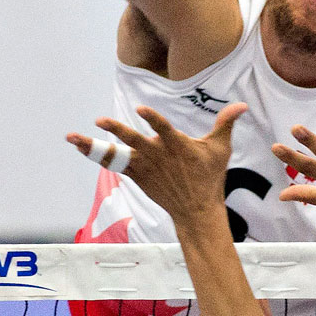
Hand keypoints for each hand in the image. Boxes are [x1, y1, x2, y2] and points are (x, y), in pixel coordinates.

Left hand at [67, 103, 247, 221]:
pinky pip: (113, 164)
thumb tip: (242, 105)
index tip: (140, 109)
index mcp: (178, 146)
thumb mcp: (220, 149)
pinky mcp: (137, 176)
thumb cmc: (209, 177)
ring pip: (116, 154)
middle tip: (100, 120)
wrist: (196, 211)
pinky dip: (97, 155)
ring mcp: (145, 166)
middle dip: (117, 130)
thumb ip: (226, 124)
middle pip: (134, 140)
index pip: (163, 128)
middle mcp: (158, 155)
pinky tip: (79, 145)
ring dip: (94, 146)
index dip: (152, 119)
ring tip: (73, 138)